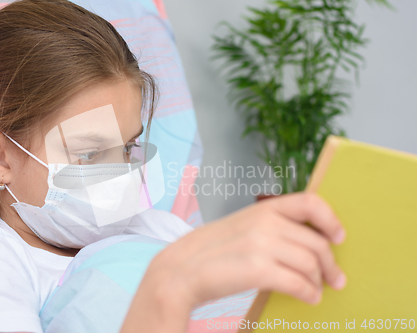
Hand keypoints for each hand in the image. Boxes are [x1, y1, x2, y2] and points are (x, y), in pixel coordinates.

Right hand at [152, 192, 345, 305]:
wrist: (181, 270)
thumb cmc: (212, 251)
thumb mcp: (243, 227)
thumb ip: (272, 229)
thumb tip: (307, 246)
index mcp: (263, 209)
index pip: (310, 203)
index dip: (331, 219)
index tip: (339, 236)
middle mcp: (265, 222)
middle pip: (317, 242)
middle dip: (331, 264)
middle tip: (336, 278)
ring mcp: (262, 245)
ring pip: (311, 263)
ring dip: (319, 281)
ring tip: (317, 290)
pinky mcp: (258, 270)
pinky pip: (299, 283)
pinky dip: (309, 294)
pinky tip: (309, 298)